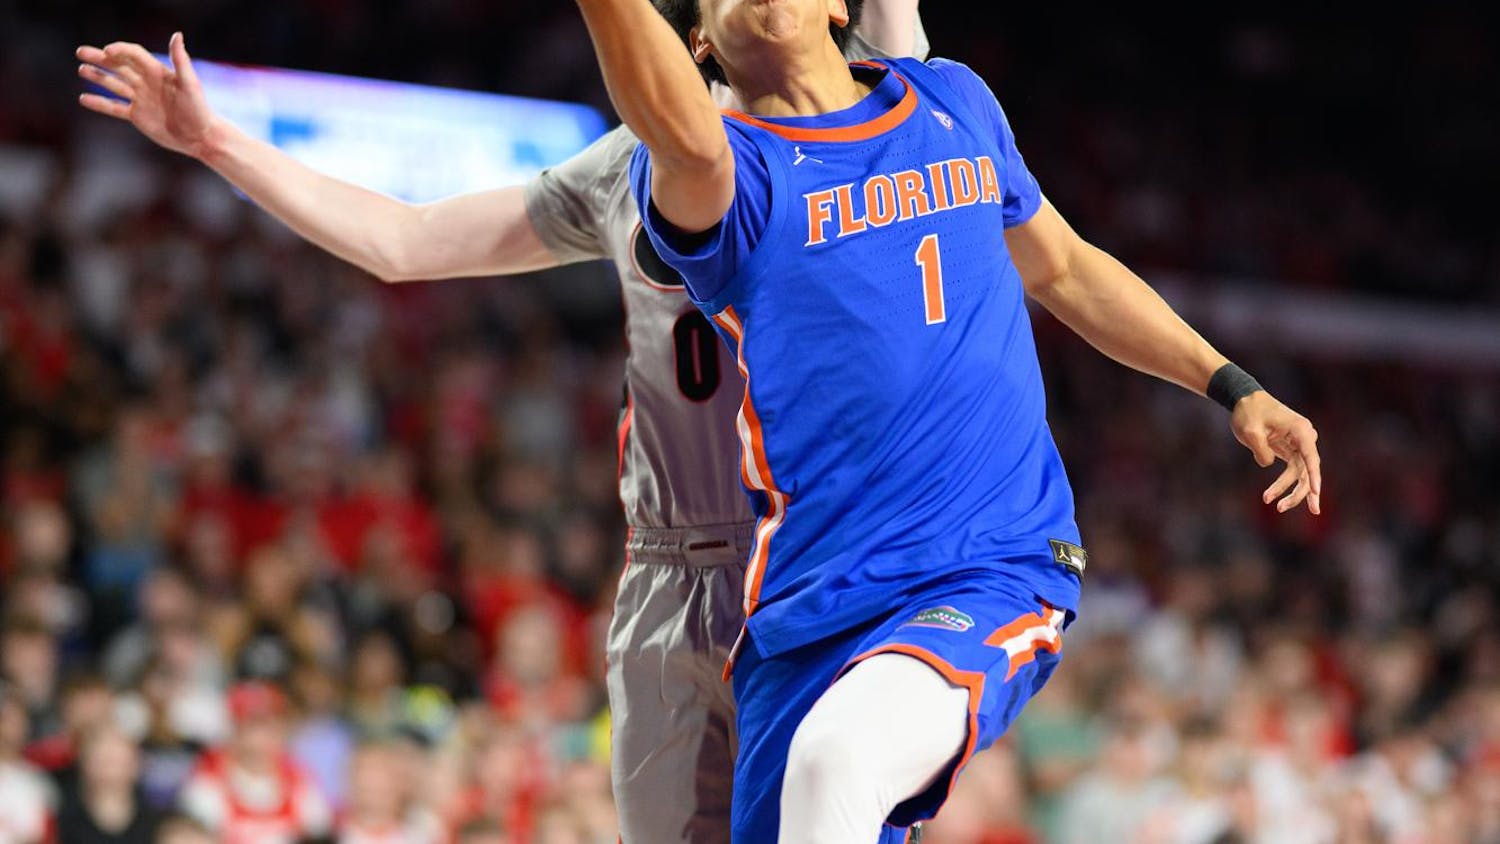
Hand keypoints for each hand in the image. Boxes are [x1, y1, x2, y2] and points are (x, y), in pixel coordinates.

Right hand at [76, 33, 217, 158]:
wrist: (200, 136)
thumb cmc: (199, 109)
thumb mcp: (190, 83)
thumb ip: (181, 60)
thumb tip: (177, 35)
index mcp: (157, 72)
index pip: (133, 55)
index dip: (120, 50)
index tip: (106, 51)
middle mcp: (146, 83)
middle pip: (119, 66)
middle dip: (101, 58)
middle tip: (81, 52)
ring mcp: (141, 99)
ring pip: (114, 84)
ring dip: (98, 76)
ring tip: (81, 69)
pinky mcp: (137, 116)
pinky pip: (114, 107)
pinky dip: (100, 103)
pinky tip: (83, 98)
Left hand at [1231, 391, 1322, 514]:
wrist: (1245, 400)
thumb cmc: (1248, 412)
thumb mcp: (1249, 432)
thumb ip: (1261, 450)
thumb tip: (1268, 464)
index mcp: (1300, 430)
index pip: (1310, 457)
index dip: (1314, 477)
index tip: (1315, 492)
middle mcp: (1305, 437)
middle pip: (1308, 470)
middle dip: (1299, 492)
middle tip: (1281, 508)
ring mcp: (1300, 444)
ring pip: (1301, 474)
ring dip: (1289, 491)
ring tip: (1276, 507)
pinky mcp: (1291, 450)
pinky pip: (1294, 471)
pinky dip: (1287, 485)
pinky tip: (1277, 498)